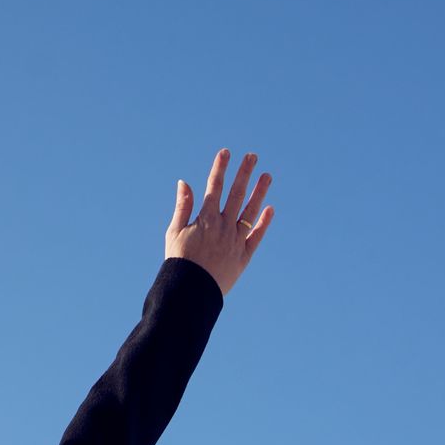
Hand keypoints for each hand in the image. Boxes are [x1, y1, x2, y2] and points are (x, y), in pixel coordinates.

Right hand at [165, 149, 273, 295]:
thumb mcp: (174, 232)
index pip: (214, 186)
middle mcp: (223, 226)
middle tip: (252, 156)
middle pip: (236, 193)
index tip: (226, 152)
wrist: (190, 292)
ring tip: (267, 175)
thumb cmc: (178, 262)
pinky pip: (256, 236)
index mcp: (205, 218)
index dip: (220, 167)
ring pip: (250, 211)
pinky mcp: (243, 256)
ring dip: (259, 192)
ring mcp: (235, 240)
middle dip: (244, 173)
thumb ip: (182, 206)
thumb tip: (184, 182)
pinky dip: (263, 223)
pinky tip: (270, 208)